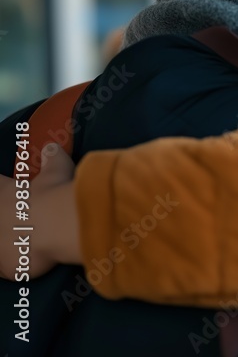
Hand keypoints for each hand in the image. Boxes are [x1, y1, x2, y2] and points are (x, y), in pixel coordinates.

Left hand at [1, 144, 79, 280]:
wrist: (54, 224)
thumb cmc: (52, 193)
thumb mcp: (56, 170)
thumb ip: (52, 158)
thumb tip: (52, 146)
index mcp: (2, 194)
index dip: (0, 189)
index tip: (6, 191)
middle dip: (3, 219)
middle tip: (18, 222)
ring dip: (5, 242)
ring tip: (17, 243)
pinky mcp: (5, 264)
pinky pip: (5, 268)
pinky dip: (12, 267)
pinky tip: (19, 266)